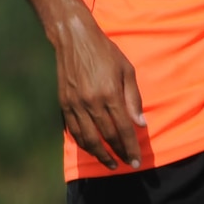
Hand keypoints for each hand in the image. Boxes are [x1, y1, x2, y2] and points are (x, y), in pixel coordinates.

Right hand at [53, 14, 146, 170]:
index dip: (130, 148)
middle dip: (118, 154)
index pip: (122, 129)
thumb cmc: (106, 53)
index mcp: (109, 94)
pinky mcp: (64, 103)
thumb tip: (140, 125)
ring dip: (99, 154)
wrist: (74, 38)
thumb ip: (133, 99)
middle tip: (126, 164)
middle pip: (106, 137)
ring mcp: (75, 104)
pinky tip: (91, 148)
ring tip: (109, 163)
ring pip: (87, 138)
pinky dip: (83, 143)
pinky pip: (73, 130)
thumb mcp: (127, 71)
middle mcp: (91, 102)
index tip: (136, 162)